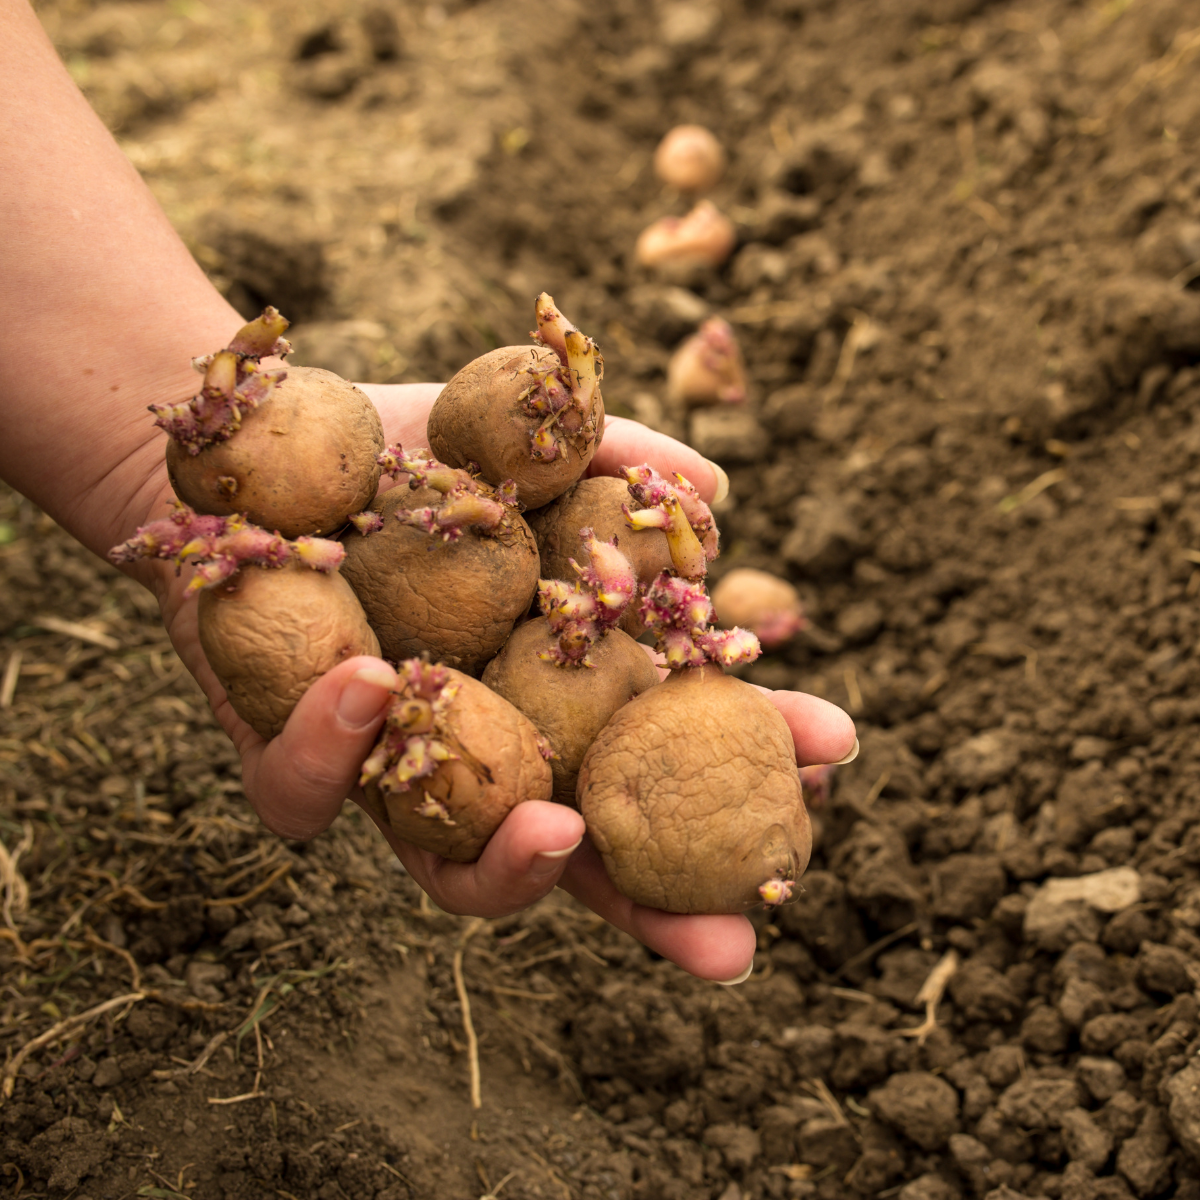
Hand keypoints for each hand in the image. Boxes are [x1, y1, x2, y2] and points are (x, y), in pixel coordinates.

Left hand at [147, 385, 855, 981]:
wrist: (258, 459)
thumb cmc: (407, 458)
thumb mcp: (522, 446)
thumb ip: (618, 463)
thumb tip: (718, 498)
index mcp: (556, 691)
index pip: (665, 751)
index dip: (749, 762)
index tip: (832, 751)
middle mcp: (488, 752)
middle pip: (585, 863)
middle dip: (660, 914)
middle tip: (732, 945)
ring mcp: (393, 775)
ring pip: (457, 880)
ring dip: (512, 869)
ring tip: (555, 826)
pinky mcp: (291, 762)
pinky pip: (309, 794)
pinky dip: (339, 746)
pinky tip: (374, 677)